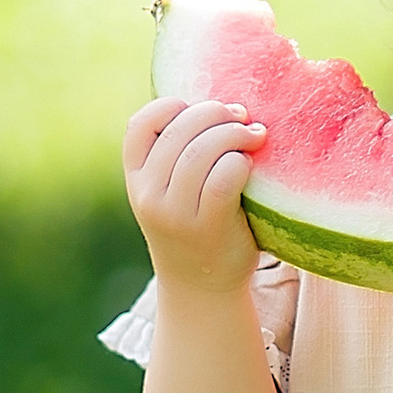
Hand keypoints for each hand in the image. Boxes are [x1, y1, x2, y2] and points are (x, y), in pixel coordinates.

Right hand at [123, 96, 267, 293]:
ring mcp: (175, 213)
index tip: (200, 109)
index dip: (172, 106)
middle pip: (178, 131)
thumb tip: (224, 103)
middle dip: (216, 113)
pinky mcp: (206, 226)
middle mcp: (149, 195)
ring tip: (255, 135)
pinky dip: (241, 161)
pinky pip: (224, 177)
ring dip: (234, 133)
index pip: (140, 125)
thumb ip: (178, 155)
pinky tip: (251, 163)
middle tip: (242, 116)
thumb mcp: (170, 193)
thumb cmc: (194, 227)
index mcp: (137, 179)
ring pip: (201, 151)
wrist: (201, 288)